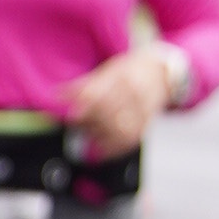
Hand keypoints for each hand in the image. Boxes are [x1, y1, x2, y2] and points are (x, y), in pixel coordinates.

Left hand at [68, 41, 176, 157]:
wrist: (161, 72)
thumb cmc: (129, 70)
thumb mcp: (107, 70)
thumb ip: (83, 85)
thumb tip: (57, 94)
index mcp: (122, 78)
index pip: (99, 96)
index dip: (83, 108)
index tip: (70, 115)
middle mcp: (135, 94)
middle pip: (107, 115)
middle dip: (88, 123)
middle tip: (75, 124)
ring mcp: (143, 111)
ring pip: (119, 131)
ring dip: (99, 137)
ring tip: (87, 135)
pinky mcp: (147, 125)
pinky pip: (129, 141)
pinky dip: (113, 148)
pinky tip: (100, 148)